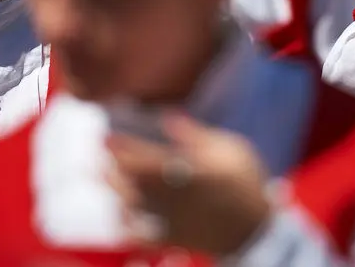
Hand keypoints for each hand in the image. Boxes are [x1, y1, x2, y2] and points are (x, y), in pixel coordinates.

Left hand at [107, 113, 271, 256]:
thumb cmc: (245, 183)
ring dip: (115, 190)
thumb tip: (168, 117)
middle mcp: (173, 195)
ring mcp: (170, 218)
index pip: (145, 157)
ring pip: (132, 205)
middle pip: (132, 181)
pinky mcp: (171, 237)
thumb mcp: (230, 149)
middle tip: (99, 154)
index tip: (106, 136)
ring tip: (104, 176)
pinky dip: (126, 224)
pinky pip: (140, 234)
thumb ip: (196, 135)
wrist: (255, 229)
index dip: (122, 147)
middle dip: (112, 167)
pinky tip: (120, 214)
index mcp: (188, 171)